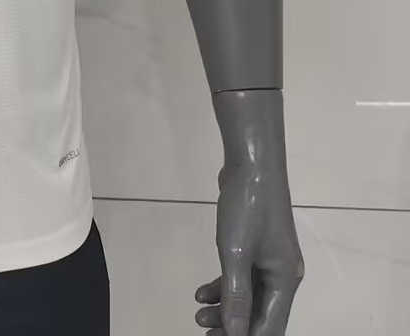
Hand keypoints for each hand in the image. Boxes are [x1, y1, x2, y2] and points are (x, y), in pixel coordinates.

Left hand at [194, 157, 303, 334]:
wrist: (252, 164)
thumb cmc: (247, 207)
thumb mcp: (236, 252)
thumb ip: (236, 295)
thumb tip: (235, 334)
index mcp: (284, 281)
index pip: (270, 326)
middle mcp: (282, 275)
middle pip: (260, 314)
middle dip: (233, 328)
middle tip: (204, 334)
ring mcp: (270, 260)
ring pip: (249, 297)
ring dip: (225, 309)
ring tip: (198, 316)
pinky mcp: (257, 247)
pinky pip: (243, 277)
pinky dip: (224, 287)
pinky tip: (202, 293)